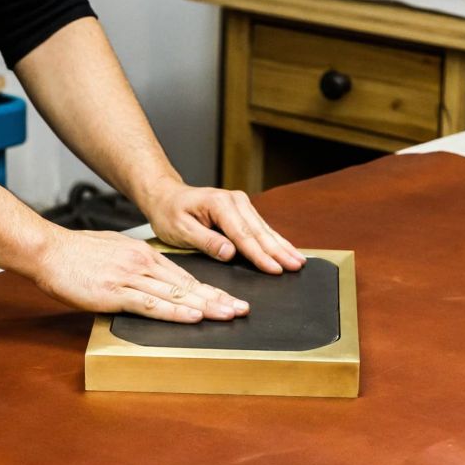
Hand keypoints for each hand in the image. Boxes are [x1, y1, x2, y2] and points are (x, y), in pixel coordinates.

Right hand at [31, 228, 249, 322]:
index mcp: (145, 255)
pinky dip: (175, 311)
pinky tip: (193, 317)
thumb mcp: (115, 250)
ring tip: (228, 315)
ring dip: (205, 306)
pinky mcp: (115, 293)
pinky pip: (151, 303)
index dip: (210, 289)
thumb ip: (136, 264)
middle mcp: (143, 264)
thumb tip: (151, 277)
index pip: (185, 276)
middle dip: (218, 298)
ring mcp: (131, 278)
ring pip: (176, 293)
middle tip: (242, 309)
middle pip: (188, 284)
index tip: (230, 298)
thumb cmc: (76, 253)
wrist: (48, 251)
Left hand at [140, 181, 305, 273]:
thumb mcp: (180, 229)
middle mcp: (234, 201)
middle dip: (279, 251)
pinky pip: (261, 227)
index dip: (260, 254)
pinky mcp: (243, 210)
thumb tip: (230, 253)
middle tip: (295, 266)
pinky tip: (288, 249)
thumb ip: (206, 241)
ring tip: (298, 260)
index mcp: (219, 205)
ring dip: (282, 246)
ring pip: (264, 229)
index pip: (243, 235)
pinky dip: (275, 240)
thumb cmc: (170, 213)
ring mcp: (241, 204)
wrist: (166, 196)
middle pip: (259, 231)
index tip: (274, 268)